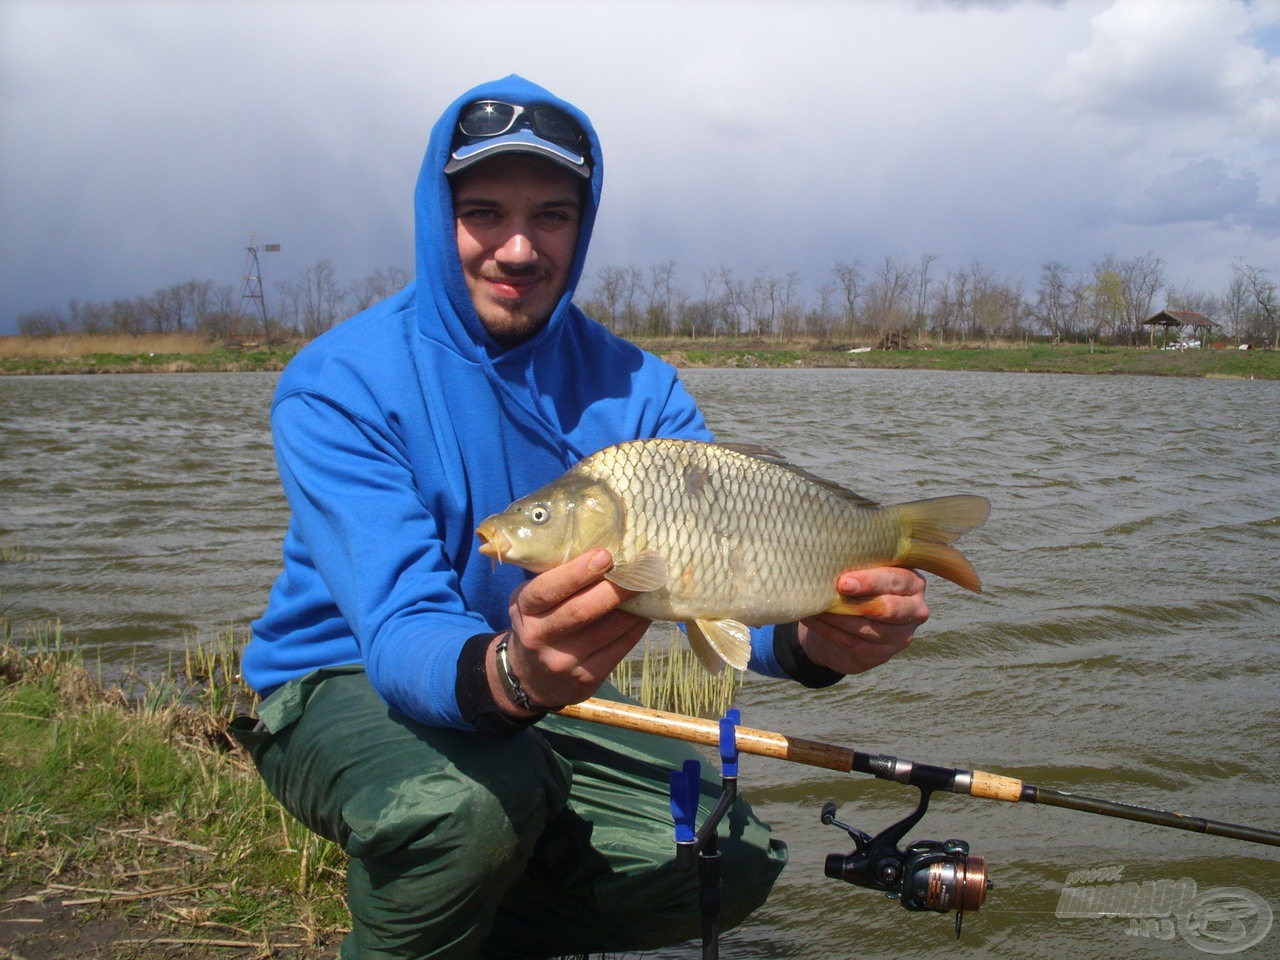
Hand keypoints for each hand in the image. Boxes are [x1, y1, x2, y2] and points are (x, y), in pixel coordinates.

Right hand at [491, 548, 649, 714]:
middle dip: (614, 589)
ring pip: (607, 630)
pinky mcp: (586, 678)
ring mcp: (563, 661)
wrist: (531, 678)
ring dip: (633, 607)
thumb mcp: (534, 602)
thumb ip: (559, 581)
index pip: (547, 589)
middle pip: (581, 611)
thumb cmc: (539, 623)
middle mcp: (539, 636)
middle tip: (641, 570)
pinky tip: (645, 612)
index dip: (577, 573)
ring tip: (649, 586)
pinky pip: (619, 648)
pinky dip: (636, 627)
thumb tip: (607, 553)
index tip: (605, 555)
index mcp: (525, 609)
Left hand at [798, 567, 927, 674]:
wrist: (848, 623)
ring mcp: (902, 635)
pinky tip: (813, 620)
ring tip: (815, 606)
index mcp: (913, 583)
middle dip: (858, 602)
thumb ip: (859, 566)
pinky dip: (831, 632)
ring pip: (869, 628)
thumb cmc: (859, 589)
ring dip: (839, 617)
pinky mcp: (883, 655)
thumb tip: (833, 559)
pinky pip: (855, 644)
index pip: (895, 580)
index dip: (870, 582)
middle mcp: (915, 610)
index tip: (844, 582)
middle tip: (834, 593)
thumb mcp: (863, 573)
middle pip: (889, 608)